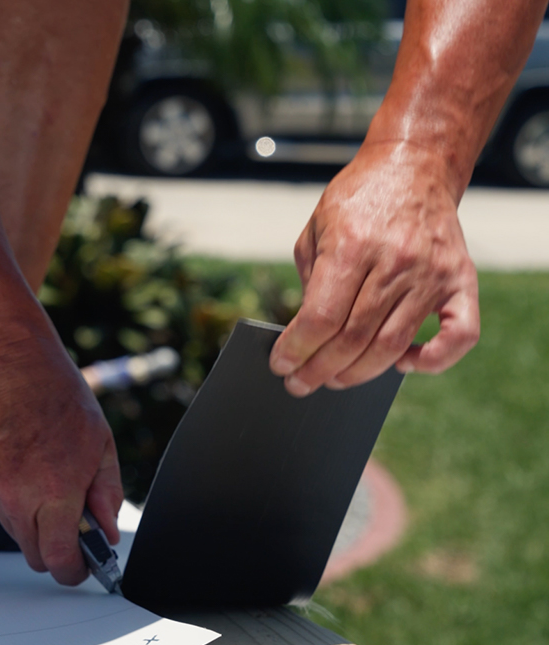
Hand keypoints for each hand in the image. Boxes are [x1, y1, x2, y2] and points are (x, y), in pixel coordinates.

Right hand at [0, 329, 122, 585]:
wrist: (9, 365)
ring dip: (36, 526)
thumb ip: (106, 494)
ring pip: (16, 534)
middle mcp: (19, 498)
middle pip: (35, 558)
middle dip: (56, 552)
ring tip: (48, 483)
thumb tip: (107, 532)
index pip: (60, 561)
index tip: (84, 567)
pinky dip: (16, 503)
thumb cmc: (60, 398)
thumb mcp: (101, 444)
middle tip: (73, 526)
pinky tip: (27, 468)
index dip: (74, 572)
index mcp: (57, 491)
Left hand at [269, 141, 479, 395]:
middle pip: (353, 339)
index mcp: (352, 246)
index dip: (297, 350)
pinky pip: (460, 335)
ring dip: (360, 374)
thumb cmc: (358, 199)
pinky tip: (405, 364)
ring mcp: (431, 273)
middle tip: (302, 383)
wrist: (414, 164)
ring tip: (335, 380)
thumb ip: (308, 282)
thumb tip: (305, 334)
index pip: (320, 318)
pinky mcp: (460, 280)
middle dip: (320, 370)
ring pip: (393, 345)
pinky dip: (435, 361)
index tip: (281, 365)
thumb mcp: (315, 230)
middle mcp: (394, 261)